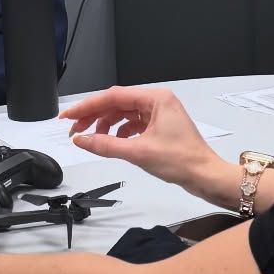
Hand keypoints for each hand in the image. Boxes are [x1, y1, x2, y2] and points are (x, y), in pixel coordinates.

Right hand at [60, 85, 224, 197]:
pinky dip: (118, 131)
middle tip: (73, 128)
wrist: (205, 176)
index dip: (87, 106)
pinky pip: (132, 123)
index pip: (112, 96)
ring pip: (122, 113)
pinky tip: (110, 142)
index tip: (68, 116)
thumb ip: (105, 145)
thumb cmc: (183, 161)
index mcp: (156, 98)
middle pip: (116, 103)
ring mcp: (159, 114)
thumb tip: (82, 140)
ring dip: (104, 124)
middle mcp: (158, 101)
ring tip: (90, 138)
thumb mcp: (138, 152)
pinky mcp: (159, 126)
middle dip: (93, 116)